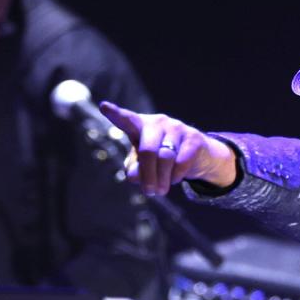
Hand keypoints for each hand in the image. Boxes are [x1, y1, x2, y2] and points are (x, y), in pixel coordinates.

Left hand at [99, 102, 236, 195]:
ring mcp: (177, 128)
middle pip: (148, 151)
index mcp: (140, 125)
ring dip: (162, 180)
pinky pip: (182, 162)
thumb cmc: (160, 158)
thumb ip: (135, 170)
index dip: (115, 114)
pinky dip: (176, 176)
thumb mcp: (143, 165)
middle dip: (148, 175)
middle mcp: (157, 122)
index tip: (104, 107)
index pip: (126, 120)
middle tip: (149, 192)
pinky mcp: (193, 138)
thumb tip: (135, 177)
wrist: (195, 155)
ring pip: (165, 158)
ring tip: (160, 191)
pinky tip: (175, 178)